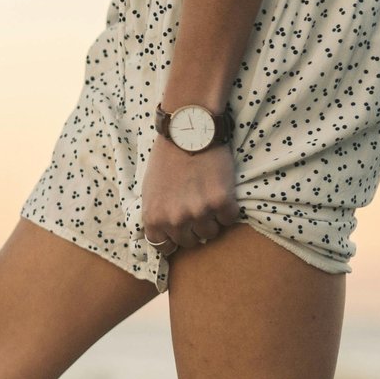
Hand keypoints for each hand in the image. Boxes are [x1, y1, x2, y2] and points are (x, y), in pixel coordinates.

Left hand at [140, 138, 241, 256]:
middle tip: (197, 207)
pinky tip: (222, 192)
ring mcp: (198, 212)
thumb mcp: (150, 191)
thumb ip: (156, 215)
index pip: (165, 247)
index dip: (174, 239)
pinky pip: (229, 219)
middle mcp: (175, 220)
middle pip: (190, 242)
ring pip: (211, 233)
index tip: (180, 229)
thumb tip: (163, 238)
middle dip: (194, 228)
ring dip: (212, 219)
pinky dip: (228, 209)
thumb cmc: (166, 158)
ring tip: (208, 197)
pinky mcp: (220, 201)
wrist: (187, 131)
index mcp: (154, 218)